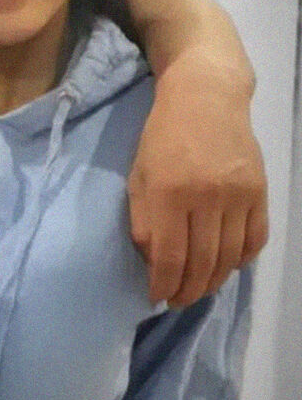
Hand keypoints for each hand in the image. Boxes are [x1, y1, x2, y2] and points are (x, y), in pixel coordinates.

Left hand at [128, 60, 267, 306]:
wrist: (205, 97)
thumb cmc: (162, 136)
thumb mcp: (138, 174)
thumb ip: (142, 218)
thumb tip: (151, 260)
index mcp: (169, 192)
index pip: (169, 255)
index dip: (163, 284)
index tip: (156, 298)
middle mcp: (207, 197)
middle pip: (202, 262)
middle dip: (188, 290)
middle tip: (177, 301)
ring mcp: (238, 196)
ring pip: (230, 257)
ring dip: (214, 282)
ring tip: (198, 290)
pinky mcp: (260, 193)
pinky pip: (255, 240)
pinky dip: (241, 261)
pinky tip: (226, 268)